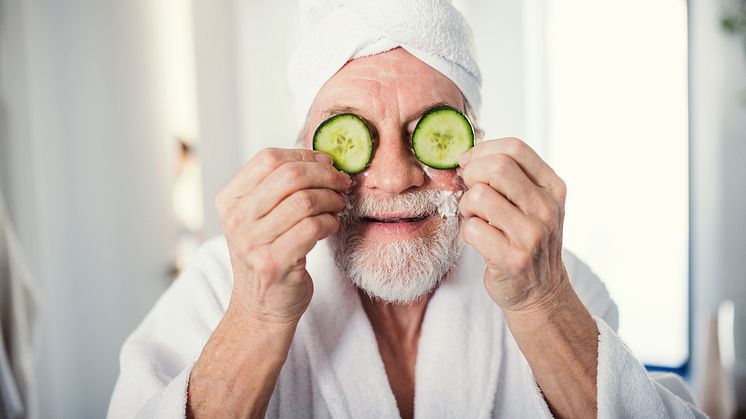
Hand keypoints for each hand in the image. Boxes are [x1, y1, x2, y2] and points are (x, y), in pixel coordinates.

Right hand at [215, 148, 350, 326]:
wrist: (262, 307)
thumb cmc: (268, 254)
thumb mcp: (259, 218)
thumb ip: (278, 188)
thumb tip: (322, 158)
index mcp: (230, 200)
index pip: (268, 159)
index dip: (304, 155)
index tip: (326, 163)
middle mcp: (236, 220)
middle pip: (290, 176)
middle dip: (325, 175)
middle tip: (342, 182)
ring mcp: (252, 243)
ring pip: (305, 201)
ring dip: (332, 198)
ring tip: (338, 204)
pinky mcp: (274, 263)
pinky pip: (313, 227)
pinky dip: (331, 222)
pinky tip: (331, 225)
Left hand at [457, 137, 570, 314]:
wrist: (541, 291)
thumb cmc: (527, 240)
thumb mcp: (532, 204)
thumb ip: (509, 178)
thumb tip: (467, 155)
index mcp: (553, 187)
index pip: (515, 148)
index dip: (482, 150)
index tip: (469, 163)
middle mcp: (547, 208)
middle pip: (497, 167)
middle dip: (471, 174)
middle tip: (468, 189)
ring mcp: (532, 234)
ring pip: (479, 196)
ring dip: (466, 205)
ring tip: (475, 217)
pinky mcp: (513, 259)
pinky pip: (472, 229)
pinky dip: (466, 231)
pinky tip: (477, 239)